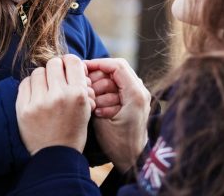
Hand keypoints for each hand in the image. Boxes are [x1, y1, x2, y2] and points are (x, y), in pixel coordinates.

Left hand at [16, 55, 92, 154]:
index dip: (69, 63)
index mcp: (77, 95)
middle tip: (55, 79)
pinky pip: (25, 83)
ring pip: (38, 72)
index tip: (67, 68)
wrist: (55, 156)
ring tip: (45, 89)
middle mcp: (59, 95)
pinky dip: (30, 86)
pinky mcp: (23, 108)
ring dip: (42, 77)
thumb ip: (80, 85)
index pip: (72, 61)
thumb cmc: (73, 130)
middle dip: (55, 69)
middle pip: (53, 63)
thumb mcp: (86, 108)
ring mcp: (39, 102)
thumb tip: (70, 63)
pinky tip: (35, 95)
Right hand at [86, 58, 150, 172]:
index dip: (98, 64)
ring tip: (93, 102)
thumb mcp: (101, 120)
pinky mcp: (135, 100)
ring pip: (116, 79)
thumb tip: (84, 79)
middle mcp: (141, 91)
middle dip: (98, 78)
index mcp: (135, 93)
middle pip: (115, 70)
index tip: (82, 69)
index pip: (116, 65)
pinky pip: (119, 88)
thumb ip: (94, 97)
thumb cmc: (117, 143)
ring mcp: (139, 95)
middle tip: (85, 89)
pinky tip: (98, 105)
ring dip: (101, 86)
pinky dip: (106, 93)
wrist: (133, 159)